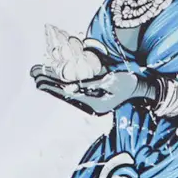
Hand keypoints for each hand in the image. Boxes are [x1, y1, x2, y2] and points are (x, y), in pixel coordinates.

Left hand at [31, 68, 147, 115]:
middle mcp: (90, 102)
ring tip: (37, 72)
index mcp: (95, 104)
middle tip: (33, 73)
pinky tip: (52, 73)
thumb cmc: (131, 83)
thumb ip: (92, 84)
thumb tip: (71, 86)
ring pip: (67, 88)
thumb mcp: (112, 82)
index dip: (53, 86)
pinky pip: (74, 85)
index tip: (39, 80)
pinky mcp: (92, 91)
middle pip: (64, 92)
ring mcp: (91, 97)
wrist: (143, 86)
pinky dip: (62, 79)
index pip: (68, 95)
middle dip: (48, 82)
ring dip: (52, 80)